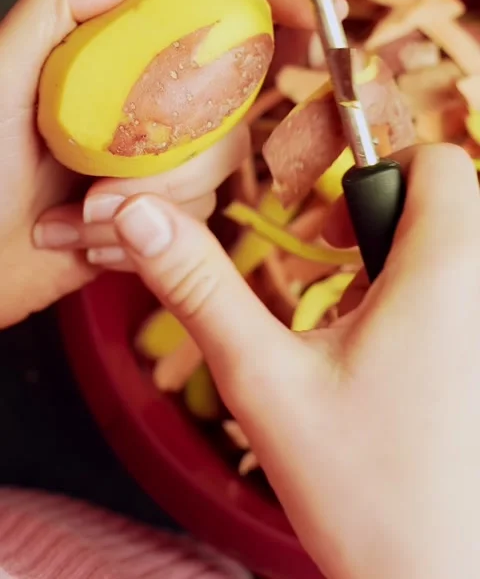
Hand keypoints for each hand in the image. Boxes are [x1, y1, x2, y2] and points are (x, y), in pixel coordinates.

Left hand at [0, 0, 318, 326]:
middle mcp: (152, 103)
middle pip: (230, 103)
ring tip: (77, 216)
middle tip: (98, 179)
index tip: (316, 14)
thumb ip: (59, 3)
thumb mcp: (3, 72)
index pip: (209, 12)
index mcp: (120, 57)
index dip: (270, 3)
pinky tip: (81, 241)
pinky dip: (140, 238)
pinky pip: (196, 222)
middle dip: (177, 151)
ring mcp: (161, 161)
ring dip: (149, 203)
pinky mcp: (165, 217)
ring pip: (218, 171)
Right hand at [111, 143, 479, 578]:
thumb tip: (141, 217)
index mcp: (446, 272)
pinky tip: (387, 362)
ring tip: (351, 324)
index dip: (372, 173)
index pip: (435, 161)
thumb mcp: (264, 380)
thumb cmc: (365, 494)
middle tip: (328, 276)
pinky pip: (463, 295)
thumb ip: (200, 287)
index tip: (322, 230)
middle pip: (445, 202)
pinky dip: (426, 303)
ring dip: (399, 266)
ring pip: (456, 251)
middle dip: (377, 223)